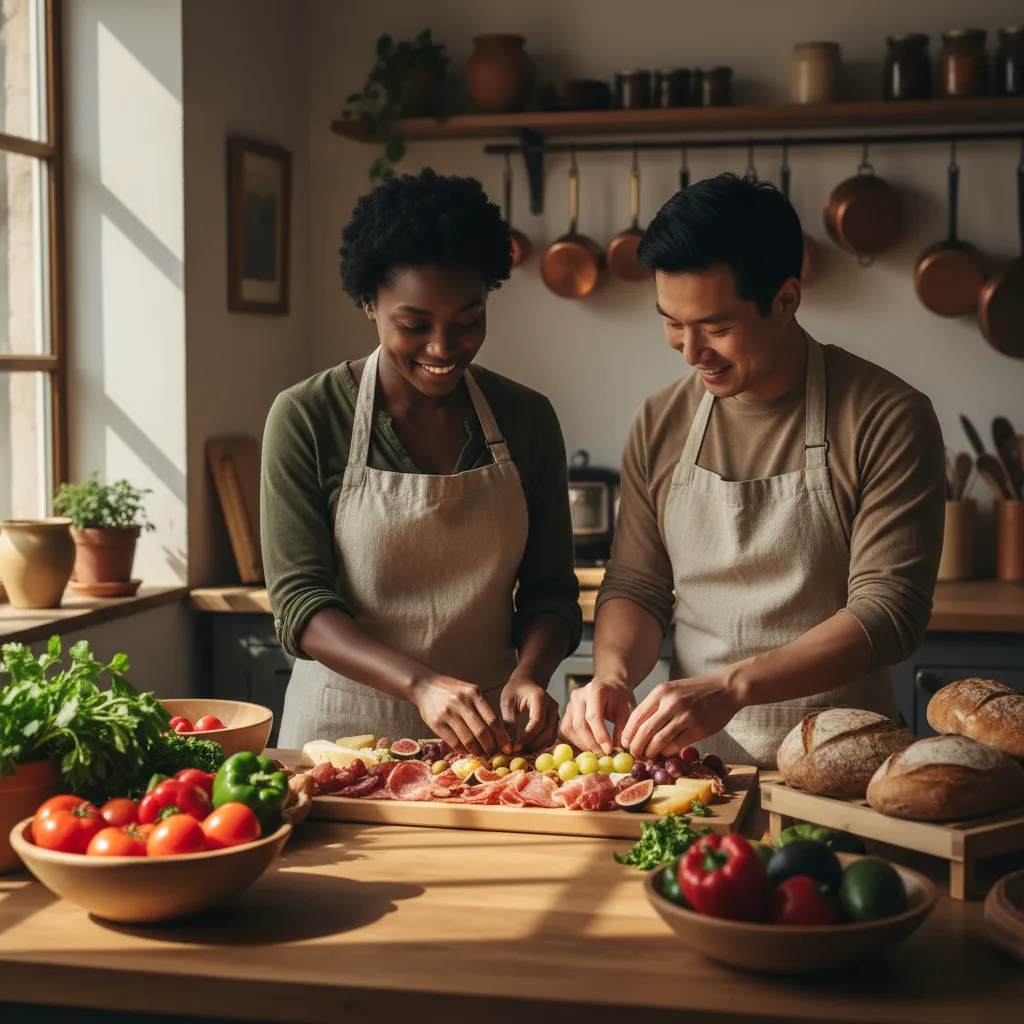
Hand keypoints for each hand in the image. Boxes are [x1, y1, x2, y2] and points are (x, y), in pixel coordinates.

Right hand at [409, 675, 510, 757]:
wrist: (425, 685)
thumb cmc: (452, 690)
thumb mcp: (470, 692)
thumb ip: (483, 708)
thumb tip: (499, 732)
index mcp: (474, 693)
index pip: (493, 719)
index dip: (501, 735)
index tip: (506, 745)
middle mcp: (462, 702)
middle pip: (482, 731)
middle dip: (491, 746)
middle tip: (494, 753)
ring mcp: (448, 713)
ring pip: (468, 739)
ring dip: (478, 750)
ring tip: (481, 753)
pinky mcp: (436, 723)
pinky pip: (454, 742)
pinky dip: (463, 750)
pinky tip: (467, 750)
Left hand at [500, 676, 559, 752]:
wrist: (527, 681)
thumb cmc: (515, 690)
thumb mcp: (507, 702)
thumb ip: (509, 721)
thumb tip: (509, 744)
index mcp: (540, 698)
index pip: (537, 722)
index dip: (527, 737)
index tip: (515, 747)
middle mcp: (552, 706)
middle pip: (547, 732)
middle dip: (532, 745)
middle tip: (517, 753)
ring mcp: (556, 713)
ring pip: (551, 736)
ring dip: (537, 747)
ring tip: (521, 751)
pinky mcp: (555, 720)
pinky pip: (550, 736)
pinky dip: (540, 744)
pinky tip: (528, 747)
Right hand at [558, 677, 636, 755]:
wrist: (609, 685)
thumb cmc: (619, 697)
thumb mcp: (627, 708)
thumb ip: (624, 727)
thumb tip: (620, 749)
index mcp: (595, 690)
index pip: (593, 716)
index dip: (600, 736)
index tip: (609, 751)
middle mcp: (578, 695)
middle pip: (579, 725)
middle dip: (591, 744)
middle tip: (603, 756)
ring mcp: (569, 704)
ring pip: (569, 729)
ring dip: (581, 745)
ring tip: (596, 753)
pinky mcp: (566, 713)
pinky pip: (564, 732)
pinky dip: (573, 743)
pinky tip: (586, 748)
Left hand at [621, 674, 740, 758]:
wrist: (726, 688)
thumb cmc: (696, 691)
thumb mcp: (672, 690)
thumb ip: (656, 705)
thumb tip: (638, 729)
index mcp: (661, 692)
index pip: (637, 716)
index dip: (628, 733)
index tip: (625, 743)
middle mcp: (671, 703)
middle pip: (645, 731)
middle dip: (636, 746)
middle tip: (635, 754)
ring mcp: (685, 716)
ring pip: (659, 741)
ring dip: (651, 752)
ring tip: (649, 755)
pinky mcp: (698, 729)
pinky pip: (676, 745)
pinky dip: (667, 752)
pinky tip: (666, 752)